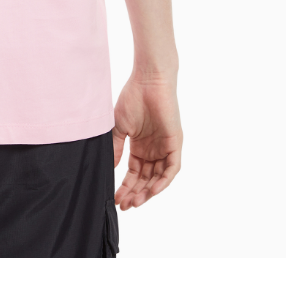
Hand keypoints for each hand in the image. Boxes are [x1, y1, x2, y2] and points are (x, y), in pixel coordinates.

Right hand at [112, 75, 181, 209]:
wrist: (148, 81)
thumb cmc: (132, 98)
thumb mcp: (119, 128)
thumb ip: (115, 149)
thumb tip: (110, 169)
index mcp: (140, 146)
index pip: (134, 173)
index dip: (126, 187)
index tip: (116, 198)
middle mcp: (153, 149)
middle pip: (146, 179)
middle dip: (135, 193)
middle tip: (124, 205)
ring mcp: (165, 147)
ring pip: (158, 177)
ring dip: (148, 191)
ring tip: (135, 201)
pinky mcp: (175, 144)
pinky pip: (172, 169)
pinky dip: (163, 181)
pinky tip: (152, 190)